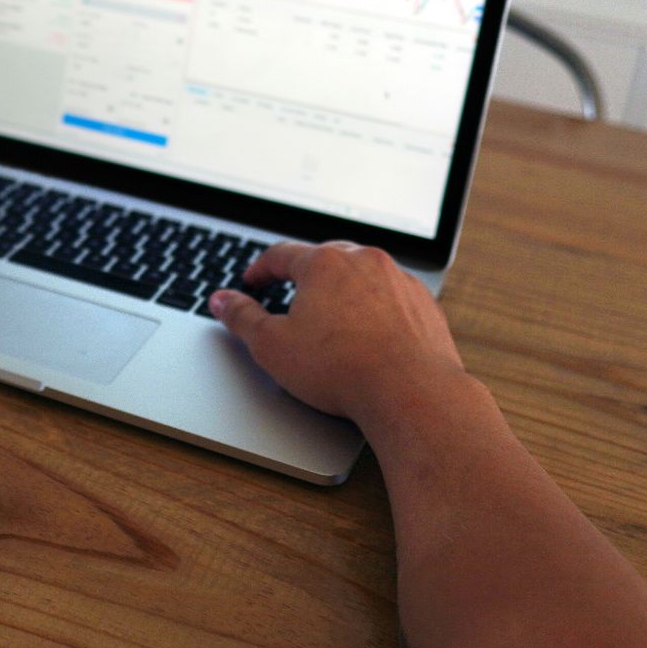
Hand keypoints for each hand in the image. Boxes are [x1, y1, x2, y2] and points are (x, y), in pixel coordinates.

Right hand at [206, 241, 470, 424]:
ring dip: (343, 289)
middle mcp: (365, 261)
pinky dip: (376, 308)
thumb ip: (242, 318)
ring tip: (330, 317)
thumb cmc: (341, 370)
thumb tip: (222, 301)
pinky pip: (392, 296)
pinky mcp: (424, 304)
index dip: (261, 269)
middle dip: (304, 274)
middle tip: (290, 292)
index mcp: (324, 263)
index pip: (281, 255)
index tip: (253, 282)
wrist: (410, 392)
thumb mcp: (272, 345)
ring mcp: (399, 280)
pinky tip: (368, 334)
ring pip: (362, 274)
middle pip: (325, 258)